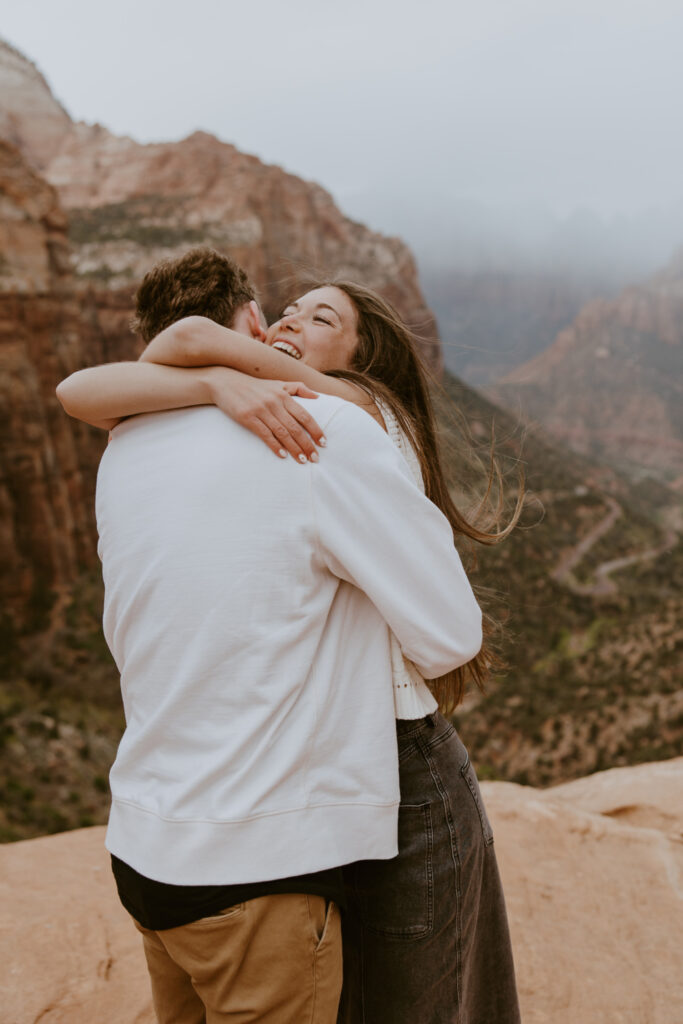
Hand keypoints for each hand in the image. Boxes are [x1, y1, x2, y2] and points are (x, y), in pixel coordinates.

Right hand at [208, 369, 325, 461]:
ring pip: (282, 433)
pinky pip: (264, 434)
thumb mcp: (277, 383)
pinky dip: (274, 445)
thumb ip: (298, 388)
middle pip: (295, 427)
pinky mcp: (247, 417)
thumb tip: (317, 397)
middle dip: (307, 444)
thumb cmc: (254, 386)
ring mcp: (261, 410)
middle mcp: (275, 402)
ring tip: (302, 460)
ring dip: (294, 448)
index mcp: (284, 395)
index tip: (323, 443)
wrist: (226, 383)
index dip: (316, 430)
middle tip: (315, 458)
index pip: (305, 415)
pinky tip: (282, 455)